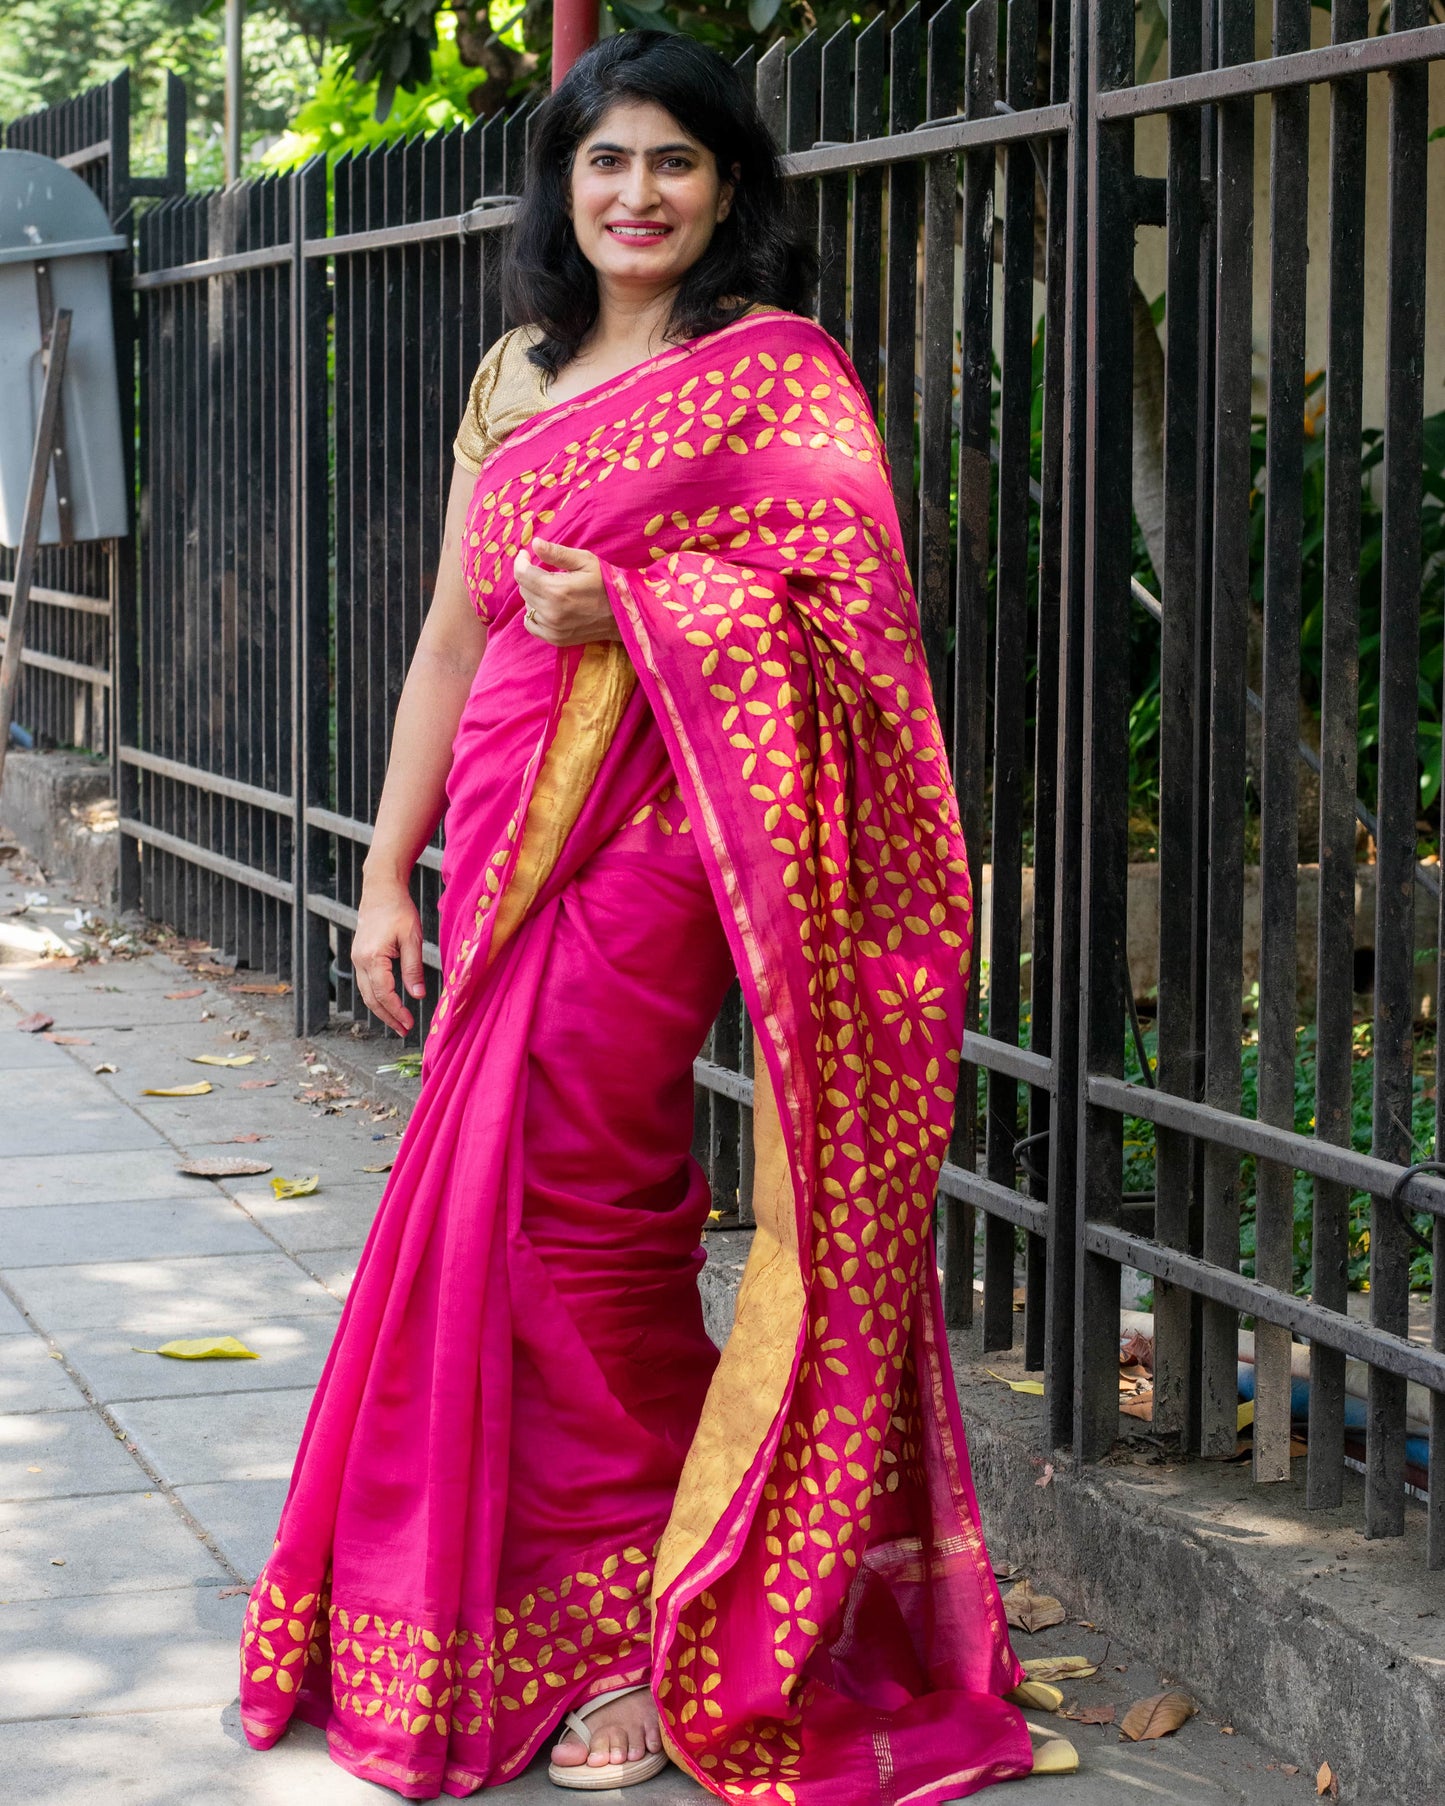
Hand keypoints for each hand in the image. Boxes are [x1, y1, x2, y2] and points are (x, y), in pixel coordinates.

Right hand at [352, 876, 425, 1035]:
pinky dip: (376, 996)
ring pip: (366, 993)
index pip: (384, 994)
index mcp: (372, 957)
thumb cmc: (399, 909)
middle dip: (387, 1017)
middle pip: (371, 998)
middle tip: (404, 1030)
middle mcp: (359, 960)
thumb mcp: (412, 938)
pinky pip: (365, 983)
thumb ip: (413, 968)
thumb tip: (417, 995)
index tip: (410, 1024)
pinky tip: (389, 1003)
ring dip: (381, 1010)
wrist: (381, 889)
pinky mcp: (359, 955)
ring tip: (398, 1022)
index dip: (397, 1011)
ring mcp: (357, 958)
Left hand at [514, 538, 620, 645]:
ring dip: (533, 594)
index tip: (526, 555)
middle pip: (523, 589)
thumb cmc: (607, 584)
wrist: (624, 615)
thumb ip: (557, 553)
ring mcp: (552, 628)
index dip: (521, 561)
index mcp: (556, 590)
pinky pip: (531, 624)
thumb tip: (535, 543)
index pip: (522, 574)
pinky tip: (547, 606)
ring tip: (551, 589)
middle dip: (529, 576)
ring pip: (527, 606)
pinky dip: (534, 613)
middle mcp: (551, 611)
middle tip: (544, 571)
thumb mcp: (586, 561)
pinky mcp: (555, 638)